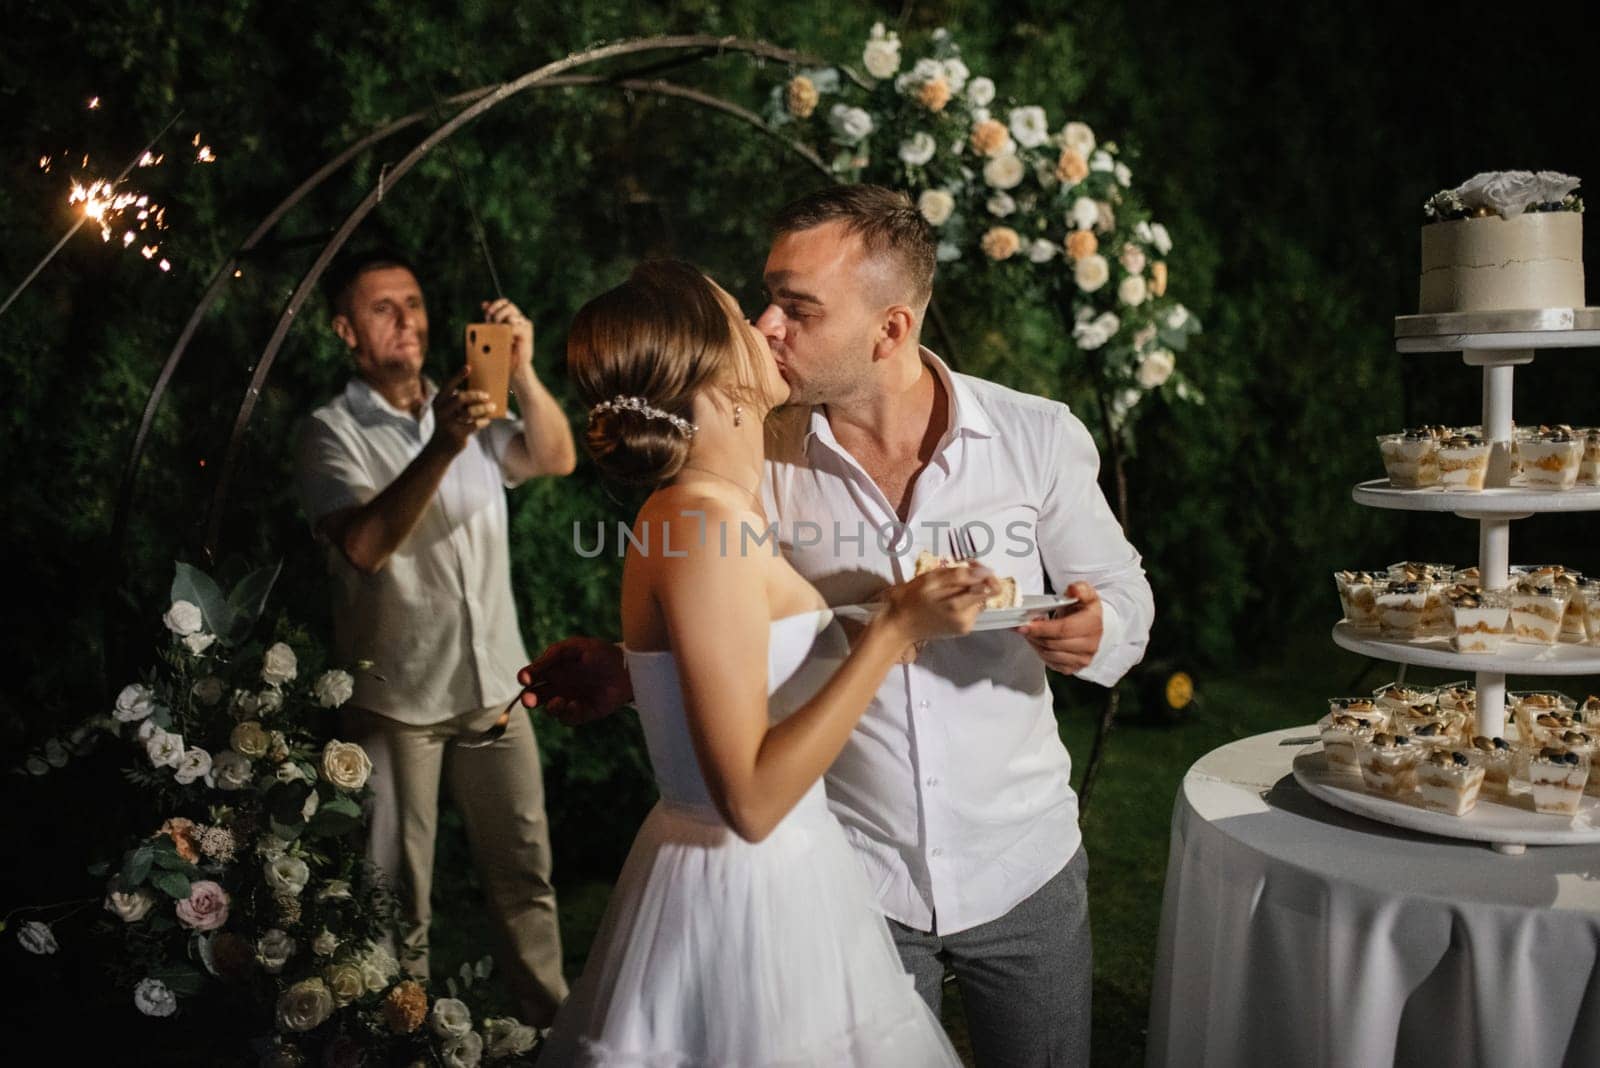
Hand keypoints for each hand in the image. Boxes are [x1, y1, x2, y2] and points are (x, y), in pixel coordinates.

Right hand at [428, 367, 493, 455]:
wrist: (440, 448)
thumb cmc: (449, 424)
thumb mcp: (449, 411)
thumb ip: (460, 402)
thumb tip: (481, 392)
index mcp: (438, 401)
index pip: (448, 385)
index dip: (458, 375)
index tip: (468, 367)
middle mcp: (441, 410)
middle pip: (461, 398)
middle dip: (476, 395)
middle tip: (487, 396)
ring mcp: (447, 423)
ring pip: (469, 412)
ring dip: (484, 409)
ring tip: (492, 407)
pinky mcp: (456, 434)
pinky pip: (475, 424)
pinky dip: (483, 421)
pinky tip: (487, 420)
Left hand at [482, 298, 533, 378]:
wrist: (513, 368)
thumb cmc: (503, 352)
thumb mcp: (493, 332)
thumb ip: (490, 318)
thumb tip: (484, 303)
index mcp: (511, 317)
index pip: (504, 302)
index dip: (495, 304)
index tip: (487, 312)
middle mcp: (519, 319)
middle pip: (508, 305)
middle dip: (497, 313)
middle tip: (492, 324)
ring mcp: (524, 325)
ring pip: (511, 315)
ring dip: (502, 324)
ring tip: (499, 335)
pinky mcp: (527, 332)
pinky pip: (514, 326)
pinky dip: (508, 332)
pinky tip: (507, 340)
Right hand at [517, 636, 632, 726]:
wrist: (628, 668)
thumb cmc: (601, 653)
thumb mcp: (575, 647)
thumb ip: (554, 653)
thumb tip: (534, 666)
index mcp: (553, 668)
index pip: (532, 675)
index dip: (525, 677)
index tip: (524, 678)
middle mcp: (558, 686)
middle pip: (534, 696)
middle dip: (528, 699)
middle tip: (528, 700)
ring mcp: (569, 700)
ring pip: (549, 709)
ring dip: (550, 707)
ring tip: (558, 701)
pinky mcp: (582, 712)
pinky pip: (567, 718)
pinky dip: (567, 713)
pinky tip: (573, 705)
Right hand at [877, 564, 997, 645]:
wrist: (899, 626)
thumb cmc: (910, 600)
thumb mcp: (930, 580)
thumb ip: (959, 576)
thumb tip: (986, 572)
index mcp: (960, 607)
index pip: (990, 587)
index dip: (983, 572)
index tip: (969, 564)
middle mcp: (968, 619)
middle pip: (985, 593)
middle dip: (974, 579)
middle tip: (954, 571)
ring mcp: (966, 626)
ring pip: (978, 600)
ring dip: (967, 589)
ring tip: (946, 585)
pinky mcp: (962, 629)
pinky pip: (970, 608)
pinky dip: (962, 599)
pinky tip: (946, 596)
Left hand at [1015, 581, 1102, 673]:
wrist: (1090, 626)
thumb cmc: (1084, 610)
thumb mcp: (1085, 594)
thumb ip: (1080, 589)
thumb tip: (1073, 590)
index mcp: (1093, 624)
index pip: (1063, 629)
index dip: (1042, 628)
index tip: (1026, 624)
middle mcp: (1090, 645)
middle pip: (1054, 644)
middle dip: (1034, 635)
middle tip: (1023, 626)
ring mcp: (1083, 659)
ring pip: (1050, 654)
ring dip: (1035, 643)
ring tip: (1030, 632)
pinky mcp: (1074, 668)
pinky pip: (1051, 663)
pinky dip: (1040, 653)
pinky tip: (1038, 641)